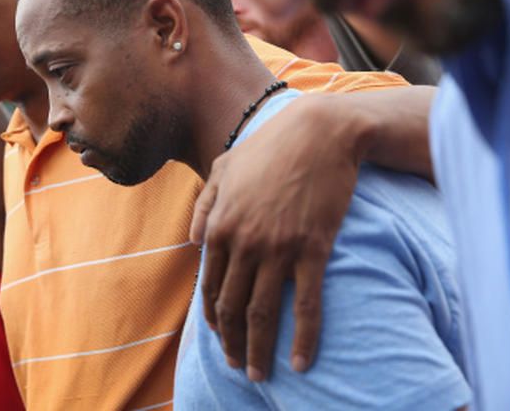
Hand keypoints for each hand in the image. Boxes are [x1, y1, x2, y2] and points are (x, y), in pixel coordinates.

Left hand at [191, 93, 364, 380]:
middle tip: (241, 368)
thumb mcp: (223, 168)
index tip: (222, 339)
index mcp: (219, 225)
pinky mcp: (312, 249)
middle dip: (234, 344)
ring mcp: (277, 248)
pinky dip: (303, 337)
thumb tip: (191, 241)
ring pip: (263, 312)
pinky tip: (301, 361)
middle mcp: (243, 242)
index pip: (210, 286)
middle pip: (233, 307)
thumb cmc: (269, 148)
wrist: (318, 132)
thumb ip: (203, 206)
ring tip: (261, 376)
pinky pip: (306, 303)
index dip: (215, 318)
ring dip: (260, 349)